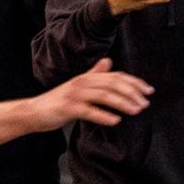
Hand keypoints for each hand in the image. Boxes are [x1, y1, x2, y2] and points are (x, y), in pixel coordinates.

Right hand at [32, 57, 151, 129]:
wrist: (34, 111)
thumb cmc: (58, 101)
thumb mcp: (78, 86)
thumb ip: (94, 74)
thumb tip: (108, 62)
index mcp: (87, 78)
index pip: (115, 76)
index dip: (134, 82)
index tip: (149, 91)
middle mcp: (83, 83)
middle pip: (112, 84)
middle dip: (132, 93)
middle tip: (145, 103)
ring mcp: (75, 95)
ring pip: (103, 96)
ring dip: (122, 103)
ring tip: (136, 111)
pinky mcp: (68, 108)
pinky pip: (88, 111)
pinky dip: (103, 115)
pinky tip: (115, 121)